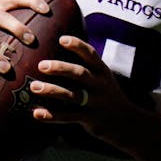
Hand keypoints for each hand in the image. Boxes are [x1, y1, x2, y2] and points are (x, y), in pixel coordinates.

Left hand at [30, 36, 148, 147]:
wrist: (126, 121)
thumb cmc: (107, 94)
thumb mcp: (103, 77)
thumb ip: (87, 66)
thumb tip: (60, 47)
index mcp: (102, 72)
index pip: (91, 55)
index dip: (77, 46)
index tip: (62, 39)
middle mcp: (100, 85)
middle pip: (80, 74)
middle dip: (60, 68)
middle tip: (41, 65)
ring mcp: (96, 103)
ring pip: (72, 95)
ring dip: (52, 91)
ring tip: (34, 87)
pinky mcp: (90, 119)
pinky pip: (68, 117)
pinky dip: (52, 115)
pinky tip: (36, 113)